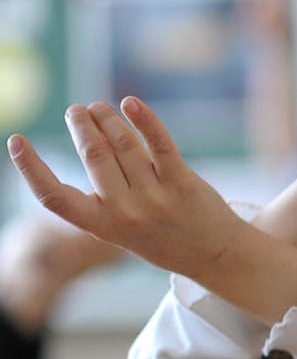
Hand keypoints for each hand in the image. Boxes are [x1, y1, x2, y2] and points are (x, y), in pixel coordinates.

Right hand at [7, 100, 245, 279]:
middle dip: (82, 126)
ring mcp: (155, 198)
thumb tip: (88, 142)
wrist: (215, 256)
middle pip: (93, 155)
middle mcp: (125, 212)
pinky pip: (160, 145)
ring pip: (123, 145)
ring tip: (99, 107)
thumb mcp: (121, 230)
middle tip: (77, 111)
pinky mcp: (182, 183)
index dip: (31, 168)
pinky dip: (144, 119)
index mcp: (101, 226)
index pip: (54, 198)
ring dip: (107, 118)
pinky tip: (130, 103)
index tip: (16, 141)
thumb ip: (102, 197)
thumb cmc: (162, 237)